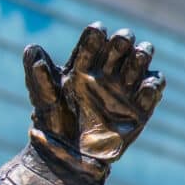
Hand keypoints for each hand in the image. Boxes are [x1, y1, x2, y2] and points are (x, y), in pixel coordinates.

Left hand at [24, 23, 163, 165]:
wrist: (69, 153)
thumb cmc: (53, 122)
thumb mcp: (43, 98)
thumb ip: (38, 75)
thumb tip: (31, 48)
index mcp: (83, 64)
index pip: (93, 41)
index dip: (96, 34)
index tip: (96, 31)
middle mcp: (106, 72)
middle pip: (121, 45)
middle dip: (123, 40)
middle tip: (121, 42)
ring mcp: (124, 88)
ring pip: (141, 61)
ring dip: (143, 54)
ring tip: (139, 54)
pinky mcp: (139, 108)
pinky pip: (152, 91)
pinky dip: (153, 85)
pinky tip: (146, 86)